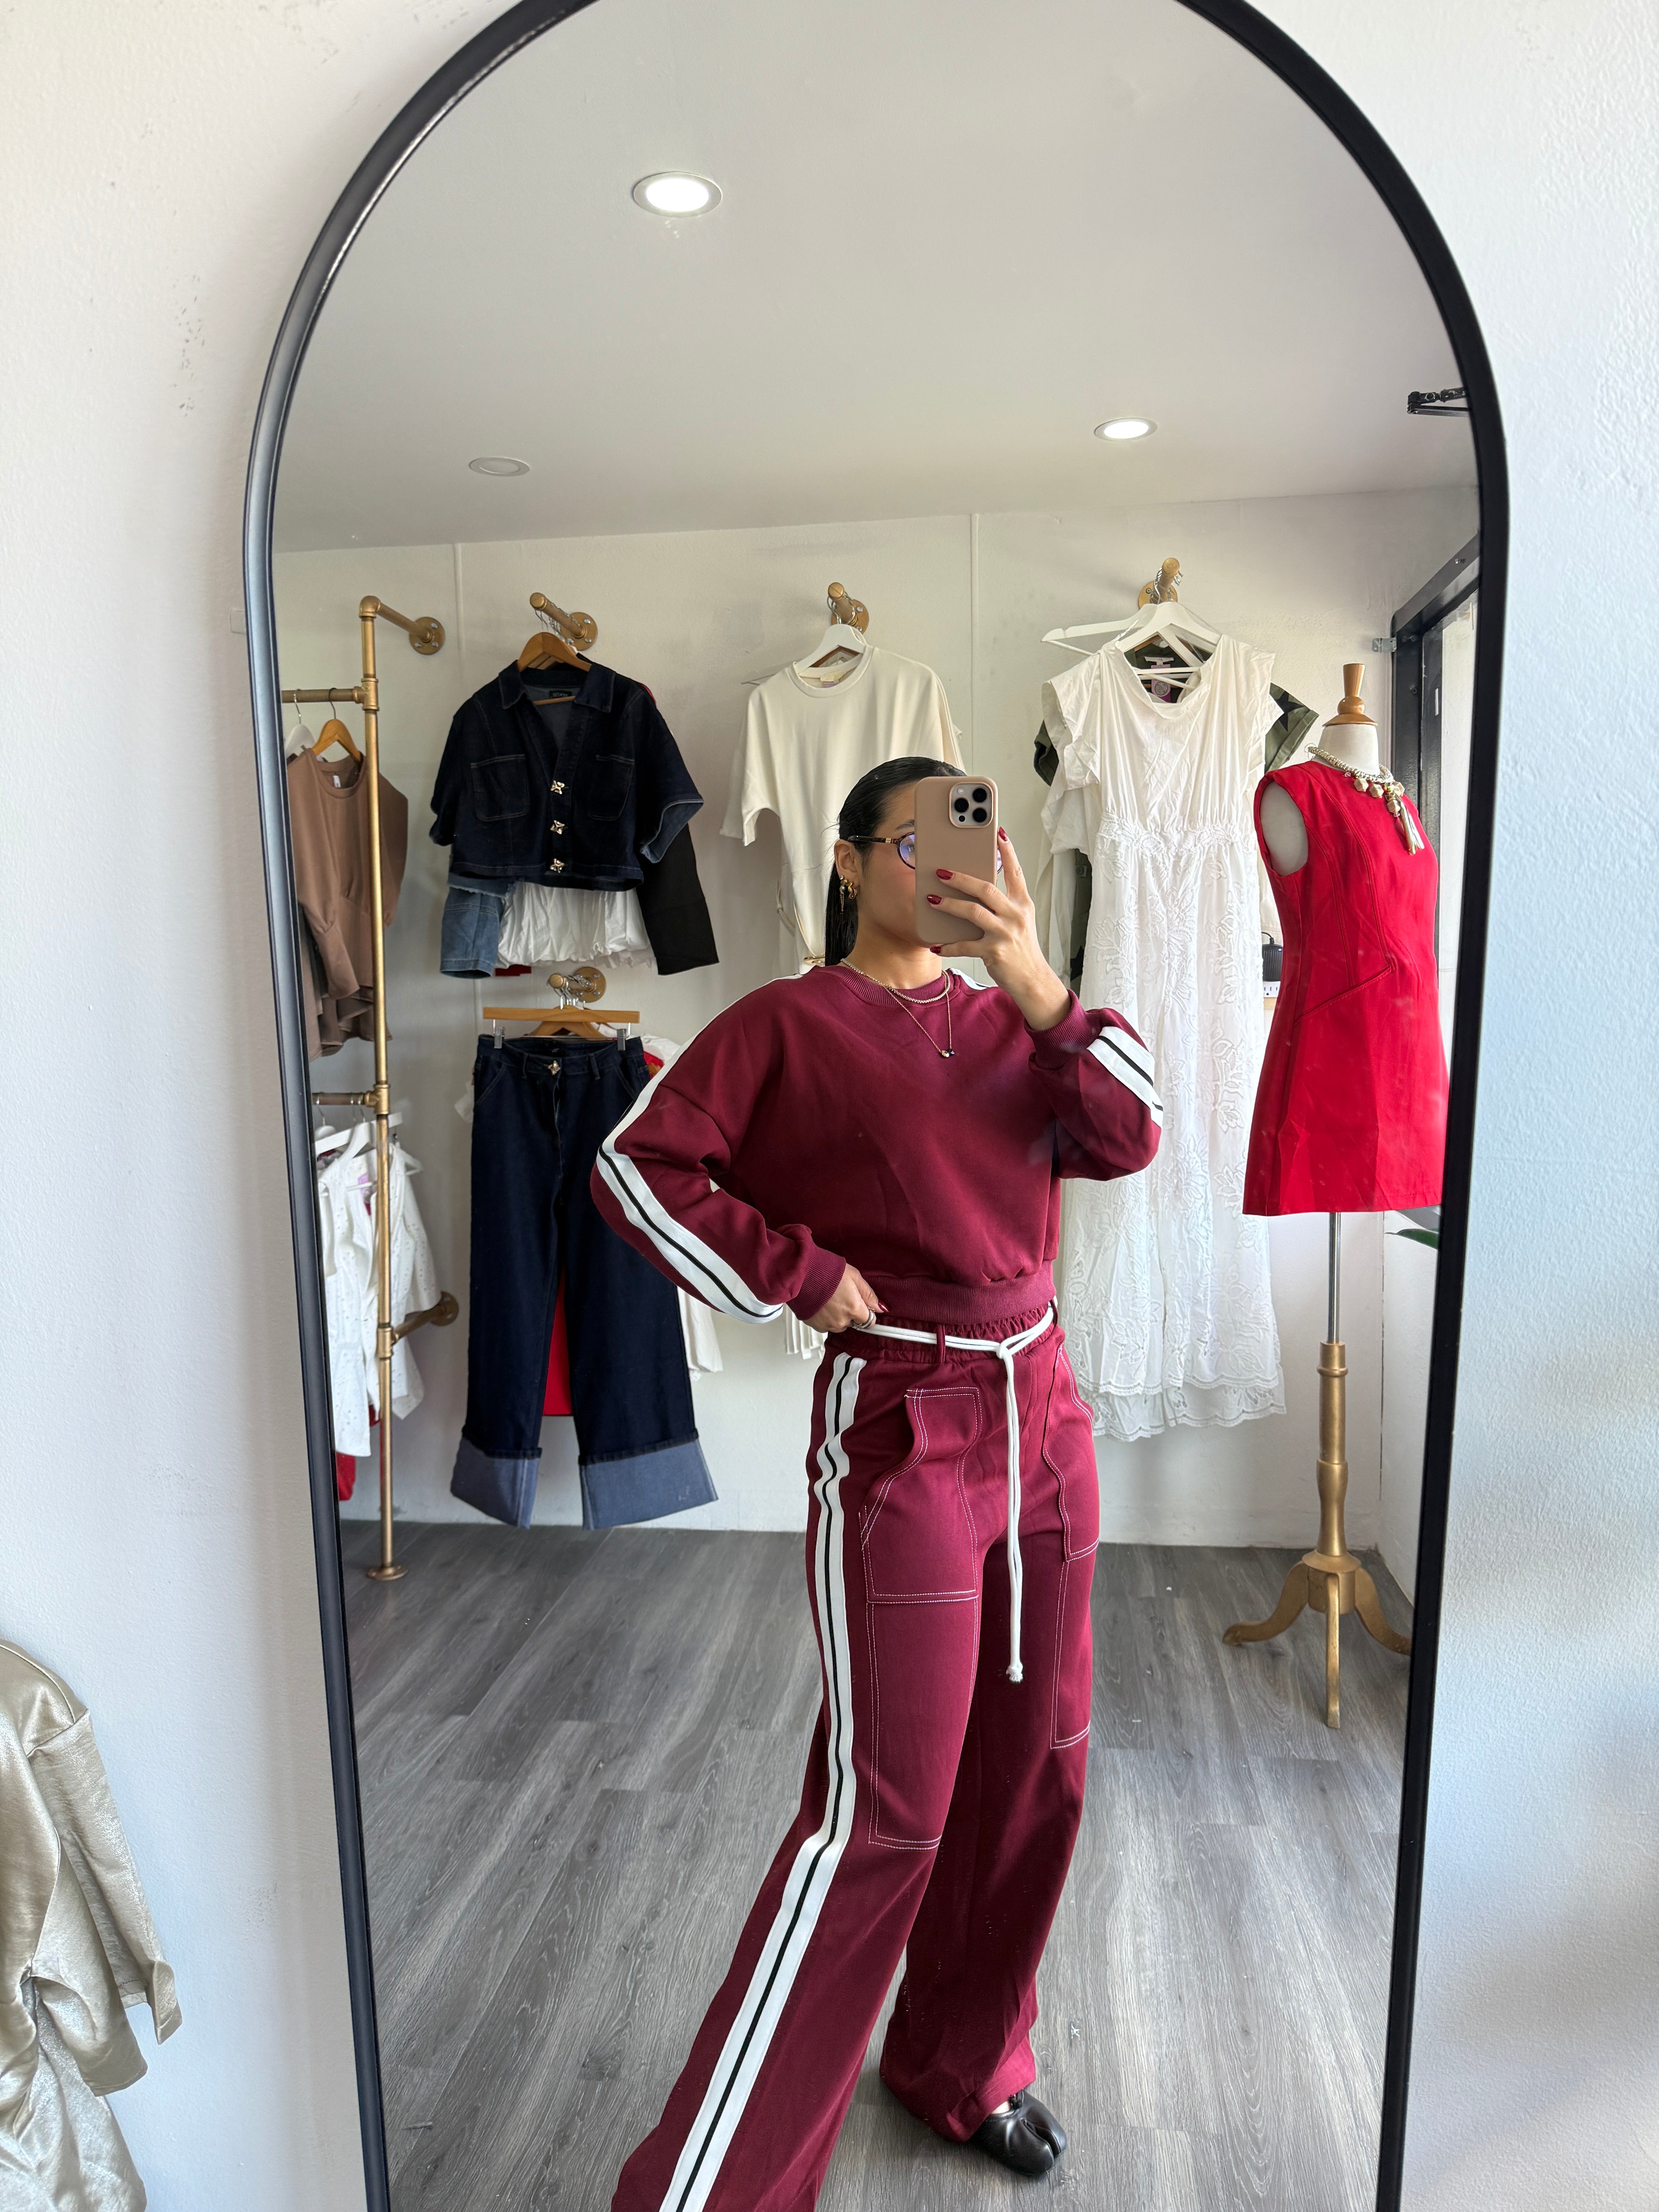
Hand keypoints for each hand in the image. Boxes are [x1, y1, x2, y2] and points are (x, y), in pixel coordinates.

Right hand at [805, 1263, 885, 1332]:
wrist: (802, 1272)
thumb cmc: (826, 1271)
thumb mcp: (854, 1276)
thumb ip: (868, 1294)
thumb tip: (879, 1307)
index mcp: (854, 1308)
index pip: (869, 1322)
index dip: (867, 1313)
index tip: (863, 1307)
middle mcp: (842, 1320)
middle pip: (853, 1323)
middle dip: (851, 1312)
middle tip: (842, 1296)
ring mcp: (827, 1324)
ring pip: (839, 1325)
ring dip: (838, 1316)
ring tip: (830, 1299)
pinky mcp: (815, 1325)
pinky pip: (825, 1325)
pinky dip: (825, 1317)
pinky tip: (821, 1304)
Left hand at [927, 829, 1070, 1030]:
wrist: (1033, 979)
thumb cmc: (1021, 948)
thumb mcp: (1019, 921)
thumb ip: (1003, 904)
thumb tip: (974, 888)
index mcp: (1023, 904)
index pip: (1015, 872)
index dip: (1007, 851)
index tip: (998, 833)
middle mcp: (1015, 915)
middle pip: (986, 889)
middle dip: (961, 878)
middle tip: (941, 871)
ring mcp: (1005, 933)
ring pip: (973, 912)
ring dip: (949, 904)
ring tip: (932, 899)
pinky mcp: (994, 952)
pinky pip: (965, 946)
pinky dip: (948, 946)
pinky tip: (935, 944)